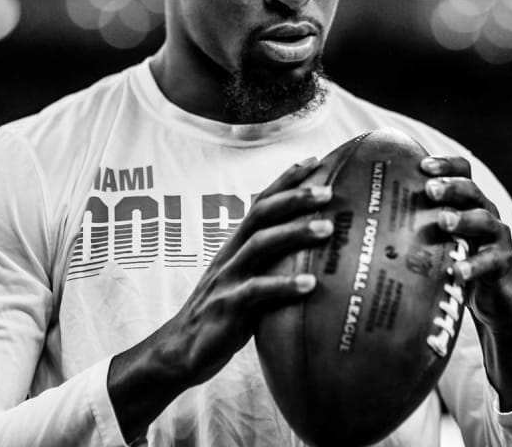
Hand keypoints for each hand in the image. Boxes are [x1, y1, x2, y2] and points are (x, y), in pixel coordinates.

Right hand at [158, 156, 333, 382]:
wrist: (183, 350)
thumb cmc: (224, 315)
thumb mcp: (247, 282)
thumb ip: (271, 266)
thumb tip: (316, 257)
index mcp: (235, 246)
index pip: (261, 203)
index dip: (286, 180)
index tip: (315, 161)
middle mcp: (230, 255)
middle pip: (261, 214)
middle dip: (294, 198)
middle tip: (328, 190)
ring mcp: (227, 280)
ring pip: (260, 245)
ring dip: (294, 232)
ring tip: (327, 228)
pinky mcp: (227, 308)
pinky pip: (257, 292)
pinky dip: (284, 285)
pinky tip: (310, 285)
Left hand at [419, 156, 511, 331]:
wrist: (497, 299)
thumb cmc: (459, 261)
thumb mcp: (440, 240)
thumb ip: (418, 225)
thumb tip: (371, 215)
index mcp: (469, 202)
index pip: (462, 172)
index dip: (446, 165)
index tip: (422, 165)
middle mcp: (486, 212)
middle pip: (472, 190)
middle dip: (451, 187)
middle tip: (430, 189)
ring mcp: (497, 237)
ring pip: (484, 220)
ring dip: (463, 219)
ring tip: (443, 221)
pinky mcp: (504, 262)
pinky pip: (490, 260)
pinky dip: (473, 265)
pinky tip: (456, 272)